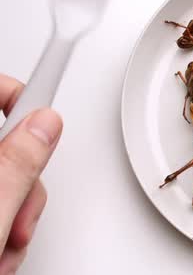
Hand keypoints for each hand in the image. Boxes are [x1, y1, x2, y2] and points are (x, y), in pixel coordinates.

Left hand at [0, 74, 61, 273]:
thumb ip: (18, 164)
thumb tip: (43, 125)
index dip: (13, 92)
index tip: (37, 100)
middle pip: (1, 146)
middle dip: (24, 180)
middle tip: (21, 213)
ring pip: (4, 177)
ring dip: (18, 211)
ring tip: (3, 247)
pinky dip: (5, 225)